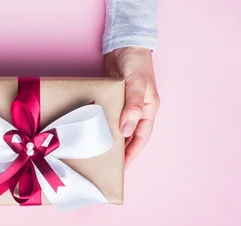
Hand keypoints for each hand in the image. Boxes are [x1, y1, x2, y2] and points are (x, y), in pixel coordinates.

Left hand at [105, 47, 159, 168]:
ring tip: (98, 153)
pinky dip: (101, 125)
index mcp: (148, 111)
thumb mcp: (137, 85)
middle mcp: (137, 111)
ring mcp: (124, 106)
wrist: (124, 44)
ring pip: (117, 128)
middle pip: (128, 137)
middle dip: (119, 151)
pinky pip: (107, 117)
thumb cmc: (137, 63)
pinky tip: (92, 132)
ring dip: (109, 139)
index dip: (132, 154)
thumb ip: (133, 107)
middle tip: (106, 164)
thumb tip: (126, 129)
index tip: (121, 167)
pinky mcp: (112, 100)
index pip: (140, 138)